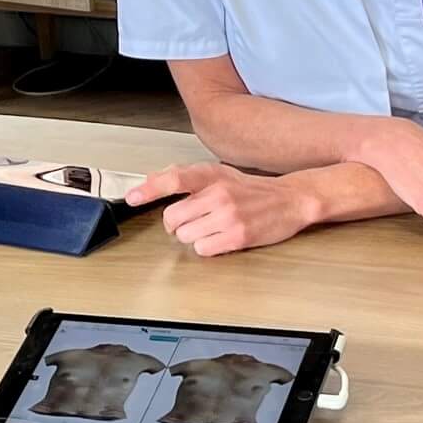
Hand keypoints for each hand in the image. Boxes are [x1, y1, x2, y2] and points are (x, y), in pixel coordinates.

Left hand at [127, 163, 316, 257]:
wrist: (290, 200)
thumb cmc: (252, 189)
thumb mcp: (220, 173)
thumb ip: (187, 175)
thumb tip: (153, 179)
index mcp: (211, 175)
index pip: (173, 179)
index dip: (148, 189)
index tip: (132, 197)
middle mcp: (218, 193)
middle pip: (173, 217)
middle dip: (176, 224)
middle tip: (190, 222)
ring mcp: (228, 216)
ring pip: (186, 236)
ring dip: (192, 237)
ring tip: (209, 229)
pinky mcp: (238, 236)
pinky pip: (203, 249)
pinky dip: (206, 247)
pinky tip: (219, 239)